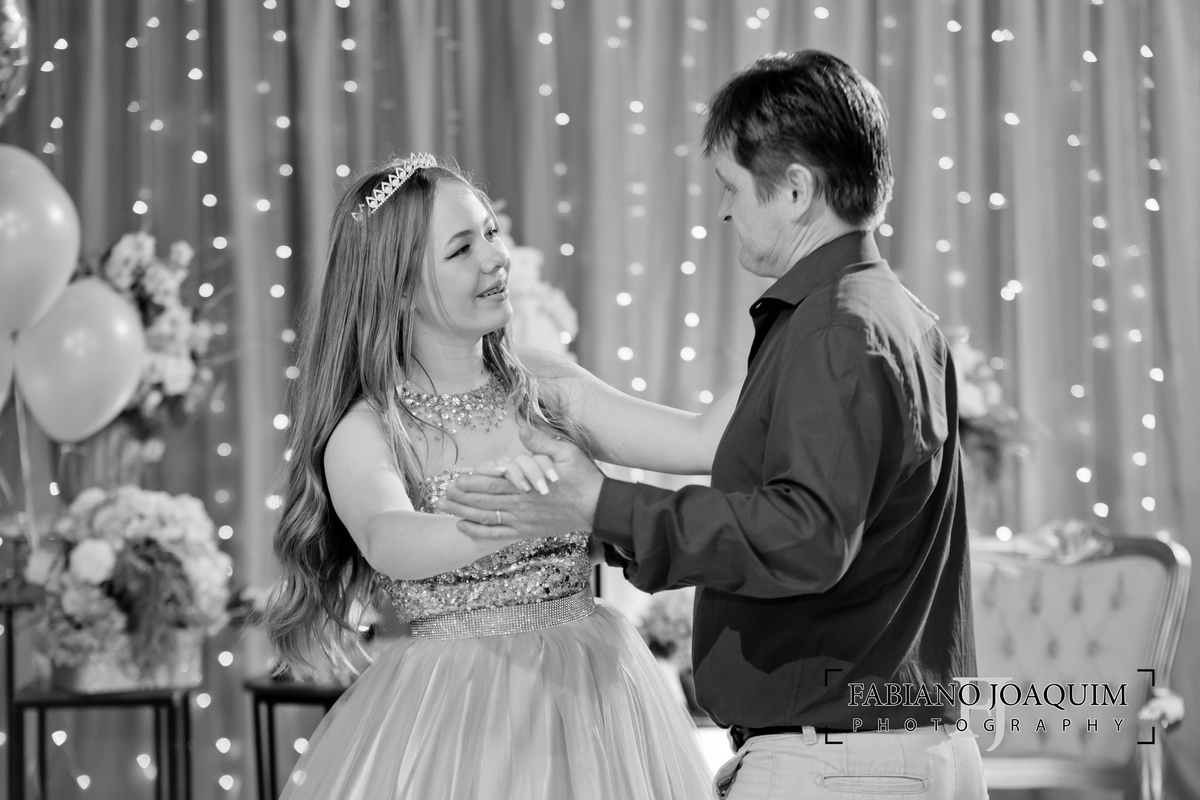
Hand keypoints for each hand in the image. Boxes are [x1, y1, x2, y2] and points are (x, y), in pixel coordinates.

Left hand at [441, 427, 603, 540]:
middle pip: (484, 502)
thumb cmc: (584, 478)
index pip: (493, 484)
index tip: (454, 480)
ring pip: (487, 518)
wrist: (599, 508)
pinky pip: (498, 534)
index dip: (472, 483)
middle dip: (460, 499)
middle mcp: (521, 504)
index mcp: (528, 484)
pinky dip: (479, 532)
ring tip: (444, 510)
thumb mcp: (567, 452)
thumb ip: (541, 442)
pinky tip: (464, 527)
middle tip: (440, 496)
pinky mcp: (528, 530)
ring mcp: (523, 520)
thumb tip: (522, 428)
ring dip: (463, 514)